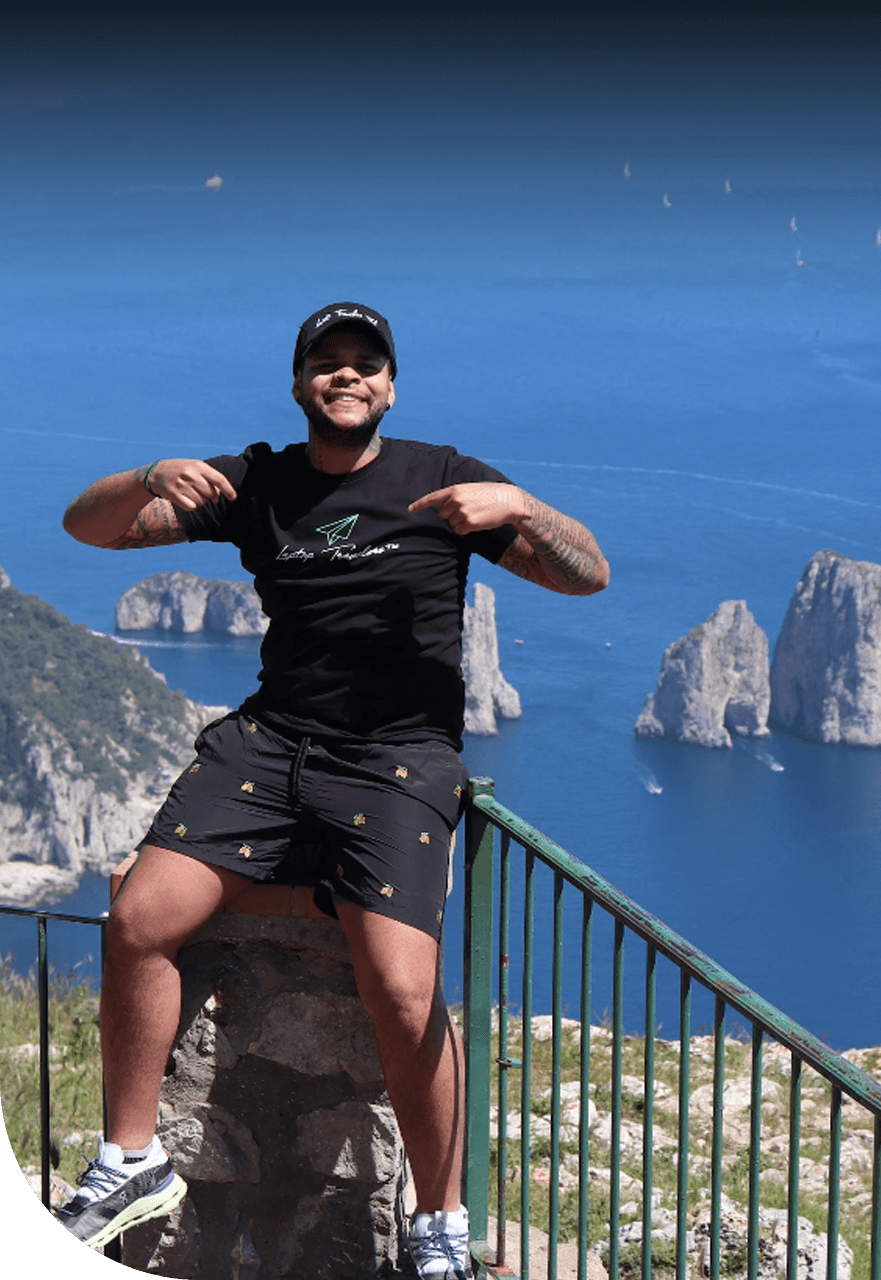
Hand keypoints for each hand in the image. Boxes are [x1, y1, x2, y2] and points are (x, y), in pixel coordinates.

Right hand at [142, 459, 237, 510]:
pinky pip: (192, 507)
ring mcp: (182, 485)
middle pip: (211, 493)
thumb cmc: (181, 470)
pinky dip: (192, 506)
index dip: (228, 490)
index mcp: (198, 465)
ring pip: (202, 502)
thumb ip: (209, 478)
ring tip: (192, 494)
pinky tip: (186, 499)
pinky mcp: (174, 495)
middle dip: (213, 497)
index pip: (219, 479)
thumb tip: (221, 494)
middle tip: (207, 495)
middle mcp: (190, 474)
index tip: (233, 497)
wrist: (156, 473)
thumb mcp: (195, 467)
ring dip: (201, 501)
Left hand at [408, 482, 523, 534]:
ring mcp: (461, 512)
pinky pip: (460, 531)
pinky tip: (478, 521)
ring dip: (461, 522)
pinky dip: (466, 530)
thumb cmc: (490, 494)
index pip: (432, 498)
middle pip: (442, 514)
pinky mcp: (468, 523)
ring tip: (476, 514)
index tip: (410, 510)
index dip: (420, 505)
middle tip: (467, 510)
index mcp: (455, 490)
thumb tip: (444, 510)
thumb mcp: (470, 489)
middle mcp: (455, 500)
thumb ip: (456, 496)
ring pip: (452, 524)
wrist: (508, 501)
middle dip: (451, 515)